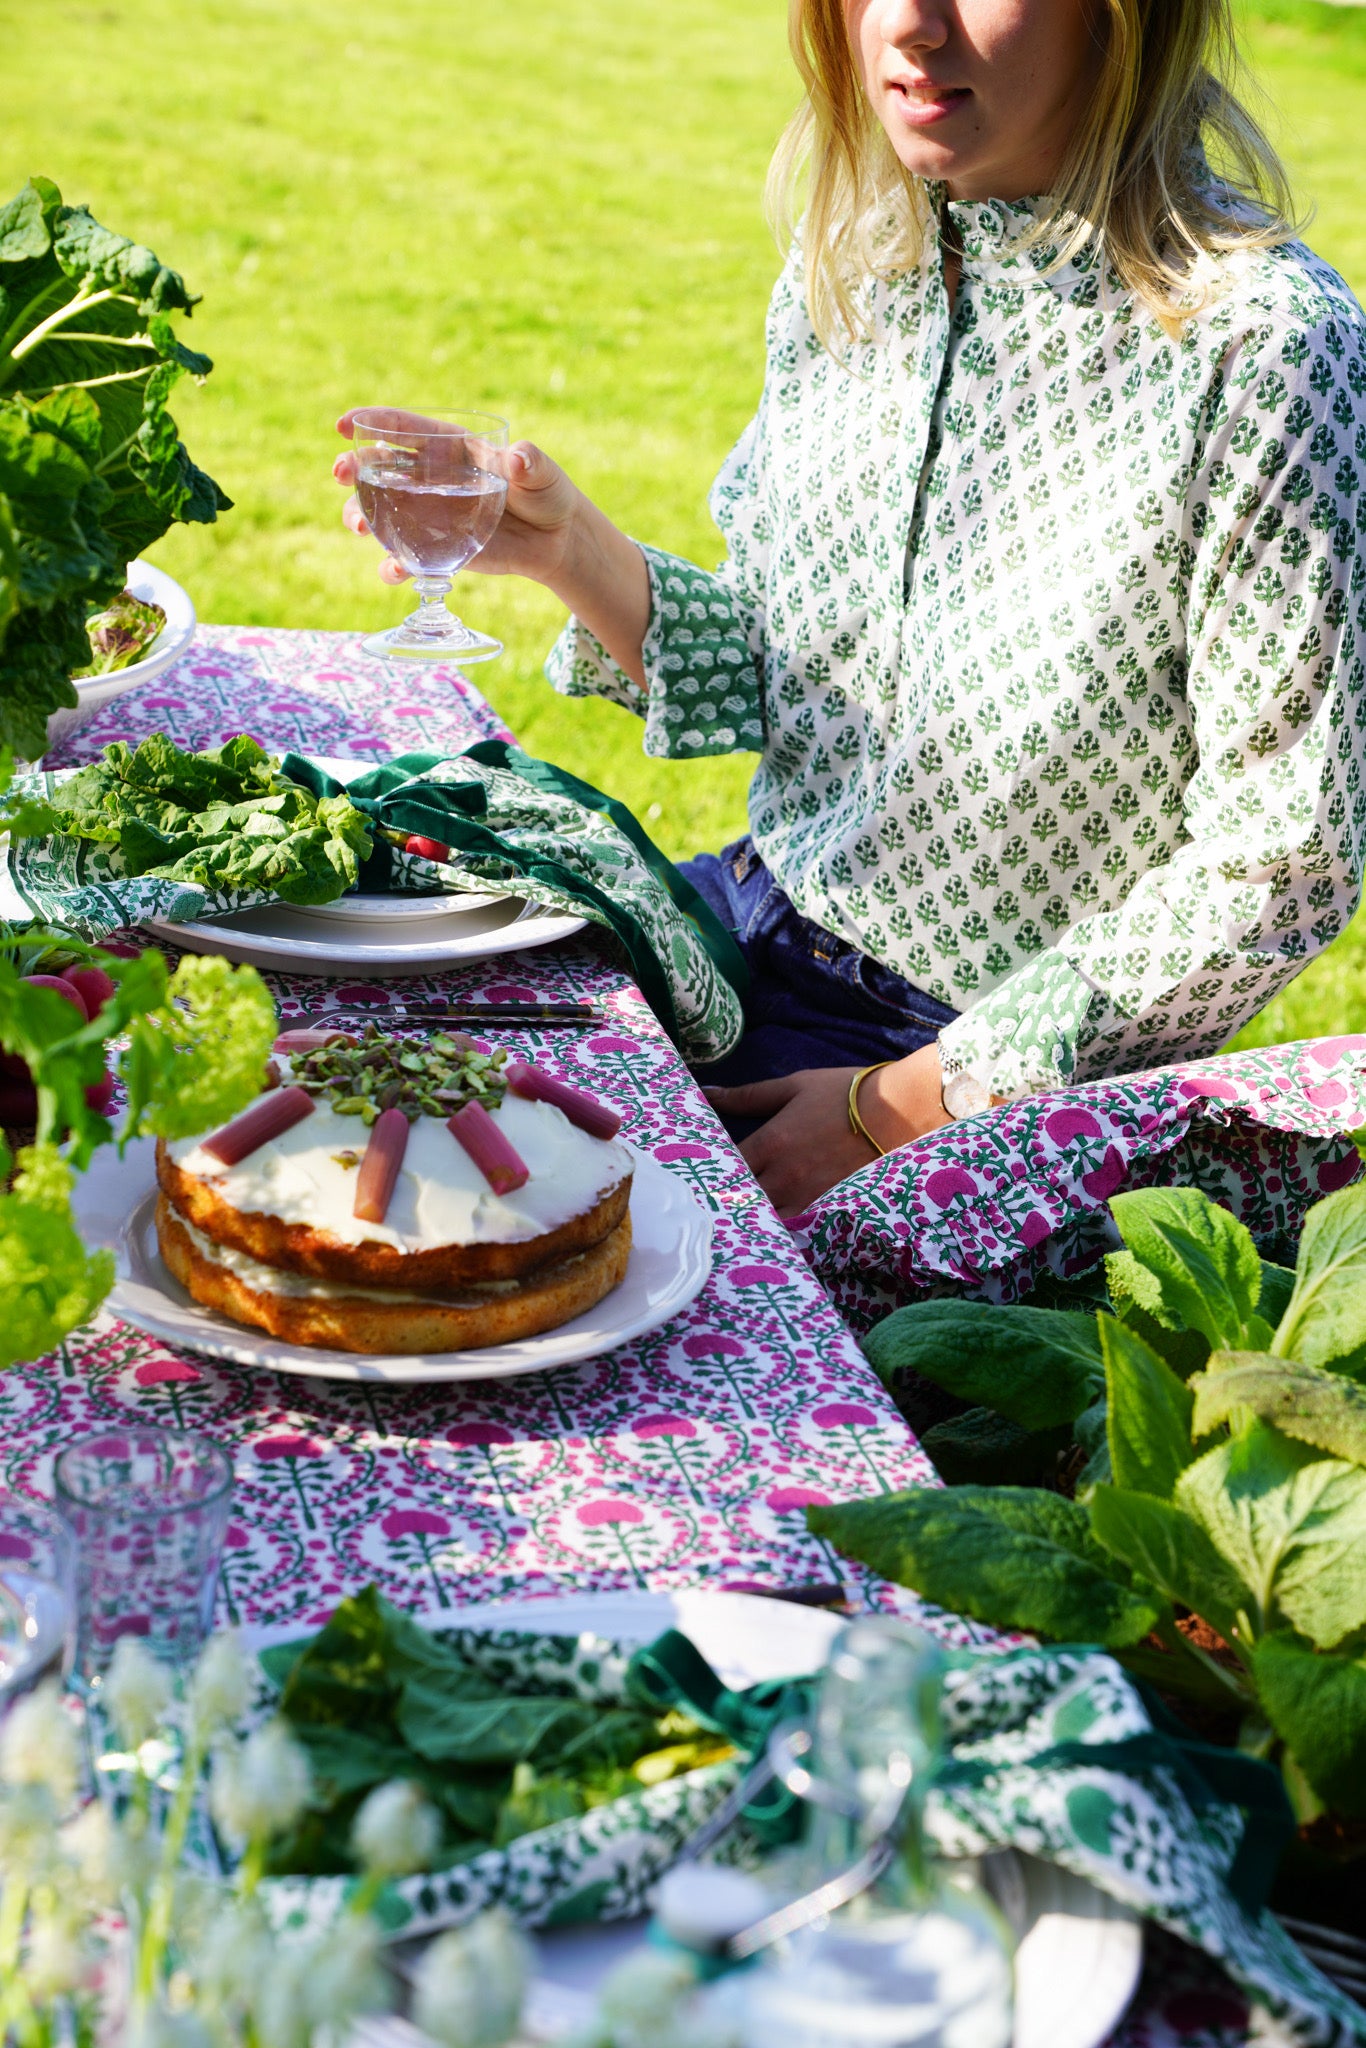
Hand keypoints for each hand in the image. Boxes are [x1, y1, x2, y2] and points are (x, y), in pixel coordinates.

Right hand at [333, 412, 580, 587]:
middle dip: (353, 469)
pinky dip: (393, 566)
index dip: (371, 422)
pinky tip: (394, 570)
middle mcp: (429, 479)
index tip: (344, 425)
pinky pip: (404, 559)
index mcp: (449, 447)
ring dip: (360, 516)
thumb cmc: (546, 494)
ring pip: (380, 513)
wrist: (555, 539)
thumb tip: (518, 460)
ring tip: (359, 525)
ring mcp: (428, 515)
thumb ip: (530, 464)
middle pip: (379, 470)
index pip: (404, 429)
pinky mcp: (436, 549)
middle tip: (341, 474)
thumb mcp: (542, 474)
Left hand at [704, 1043, 950, 1217]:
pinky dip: (785, 1234)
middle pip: (741, 1202)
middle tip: (713, 1206)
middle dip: (727, 1203)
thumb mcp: (793, 1087)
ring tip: (742, 1223)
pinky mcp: (831, 1212)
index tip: (703, 1178)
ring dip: (753, 1221)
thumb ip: (746, 1095)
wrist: (901, 1110)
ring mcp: (808, 1198)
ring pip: (766, 1222)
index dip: (710, 1176)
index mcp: (770, 1142)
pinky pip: (799, 1234)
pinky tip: (777, 1235)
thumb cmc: (846, 1094)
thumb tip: (706, 1092)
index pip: (724, 1170)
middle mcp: (784, 1176)